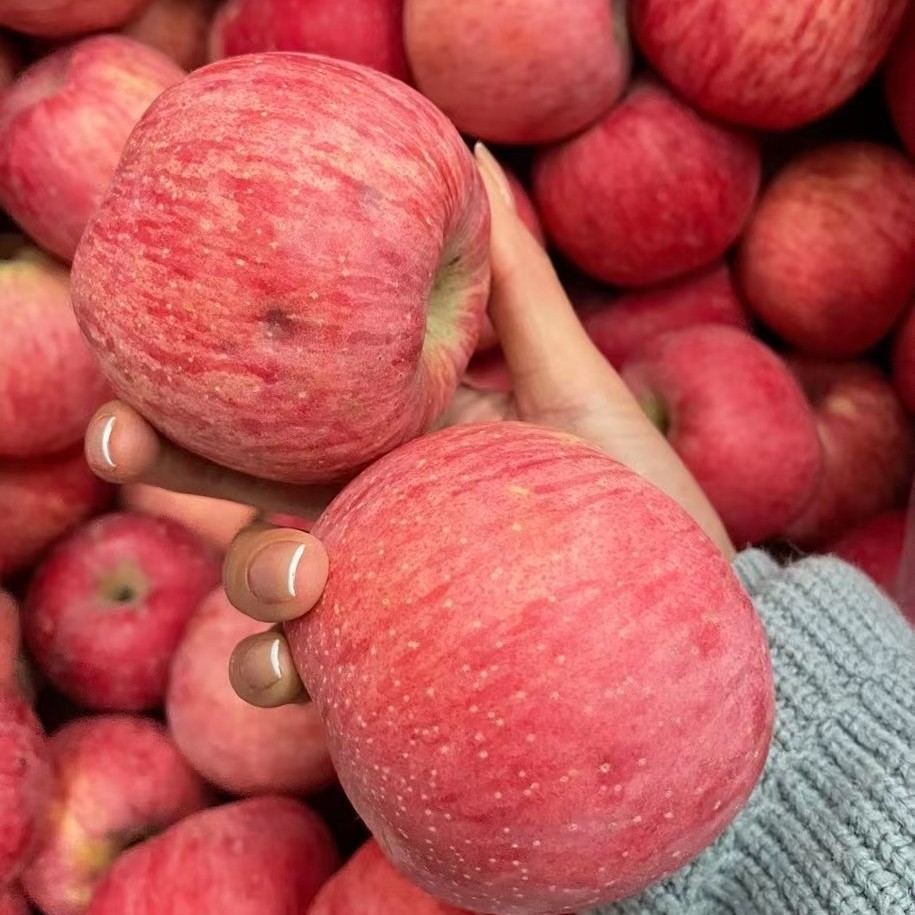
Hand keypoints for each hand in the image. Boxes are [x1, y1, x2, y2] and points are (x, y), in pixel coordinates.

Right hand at [84, 143, 732, 708]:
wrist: (687, 644)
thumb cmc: (646, 513)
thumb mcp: (581, 392)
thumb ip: (518, 292)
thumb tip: (468, 151)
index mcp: (407, 441)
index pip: (294, 401)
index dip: (218, 377)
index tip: (155, 352)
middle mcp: (377, 513)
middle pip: (246, 483)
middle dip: (169, 456)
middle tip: (118, 433)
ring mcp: (373, 596)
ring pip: (263, 584)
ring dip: (251, 576)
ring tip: (304, 579)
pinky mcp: (377, 676)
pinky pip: (299, 677)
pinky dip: (278, 671)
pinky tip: (302, 670)